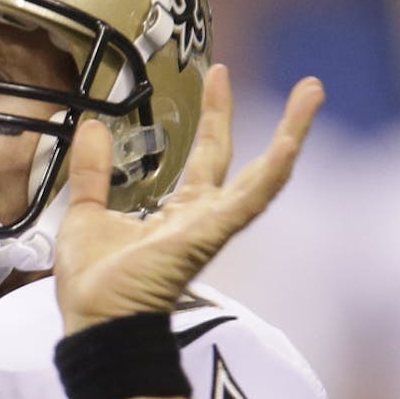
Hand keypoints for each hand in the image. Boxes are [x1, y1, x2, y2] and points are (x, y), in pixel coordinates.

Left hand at [52, 66, 322, 333]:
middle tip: (304, 84)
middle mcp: (203, 218)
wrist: (96, 322)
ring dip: (292, 133)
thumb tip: (93, 126)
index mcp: (178, 214)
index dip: (216, 116)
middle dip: (274, 122)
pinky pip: (250, 199)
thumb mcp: (86, 211)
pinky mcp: (210, 234)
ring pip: (265, 175)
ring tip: (312, 92)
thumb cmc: (94, 285)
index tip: (219, 76)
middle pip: (247, 160)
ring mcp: (212, 226)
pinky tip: (292, 140)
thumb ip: (93, 171)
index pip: (208, 157)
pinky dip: (274, 169)